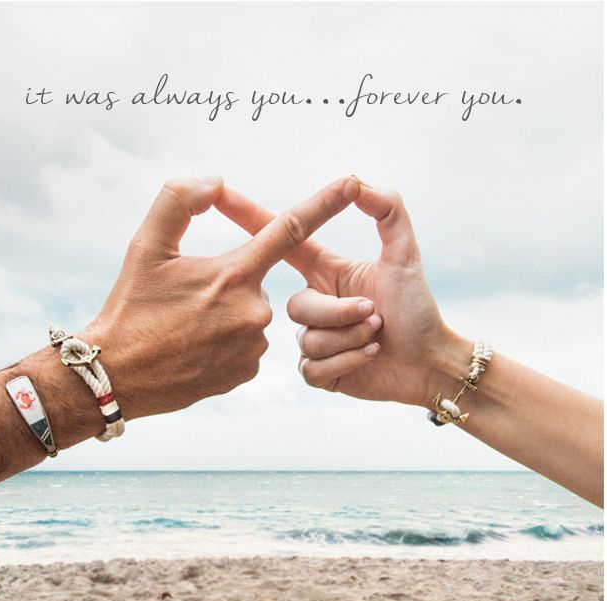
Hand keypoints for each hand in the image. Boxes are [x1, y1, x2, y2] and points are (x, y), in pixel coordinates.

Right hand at [82, 175, 359, 419]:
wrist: (119, 378)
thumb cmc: (130, 308)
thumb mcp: (145, 246)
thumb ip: (179, 201)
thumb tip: (214, 182)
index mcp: (235, 274)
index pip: (288, 229)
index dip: (323, 202)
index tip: (352, 181)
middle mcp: (255, 310)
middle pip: (255, 279)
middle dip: (229, 281)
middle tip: (187, 300)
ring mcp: (254, 346)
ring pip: (251, 313)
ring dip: (227, 313)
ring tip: (188, 328)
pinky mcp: (248, 373)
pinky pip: (248, 345)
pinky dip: (227, 341)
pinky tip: (197, 350)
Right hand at [217, 181, 467, 406]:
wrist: (429, 362)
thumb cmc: (418, 309)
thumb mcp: (404, 255)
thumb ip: (387, 210)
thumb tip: (355, 180)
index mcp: (325, 272)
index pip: (282, 242)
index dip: (250, 217)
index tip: (219, 195)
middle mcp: (315, 304)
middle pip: (298, 306)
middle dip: (340, 312)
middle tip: (376, 314)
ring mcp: (314, 339)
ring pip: (308, 339)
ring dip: (351, 338)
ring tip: (377, 336)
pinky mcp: (317, 372)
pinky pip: (312, 368)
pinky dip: (349, 362)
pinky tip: (370, 359)